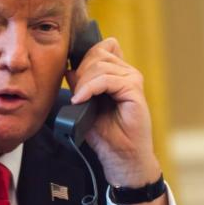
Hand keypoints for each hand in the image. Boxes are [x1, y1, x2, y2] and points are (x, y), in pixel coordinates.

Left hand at [64, 38, 160, 188]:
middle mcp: (128, 73)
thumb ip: (80, 85)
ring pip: (100, 66)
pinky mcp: (134, 91)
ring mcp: (133, 80)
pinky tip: (81, 100)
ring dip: (83, 82)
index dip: (84, 58)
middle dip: (81, 71)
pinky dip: (89, 88)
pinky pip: (107, 79)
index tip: (74, 79)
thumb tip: (68, 69)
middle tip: (76, 94)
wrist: (120, 156)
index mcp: (118, 73)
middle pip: (97, 54)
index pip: (101, 48)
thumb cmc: (106, 134)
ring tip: (79, 100)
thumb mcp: (86, 105)